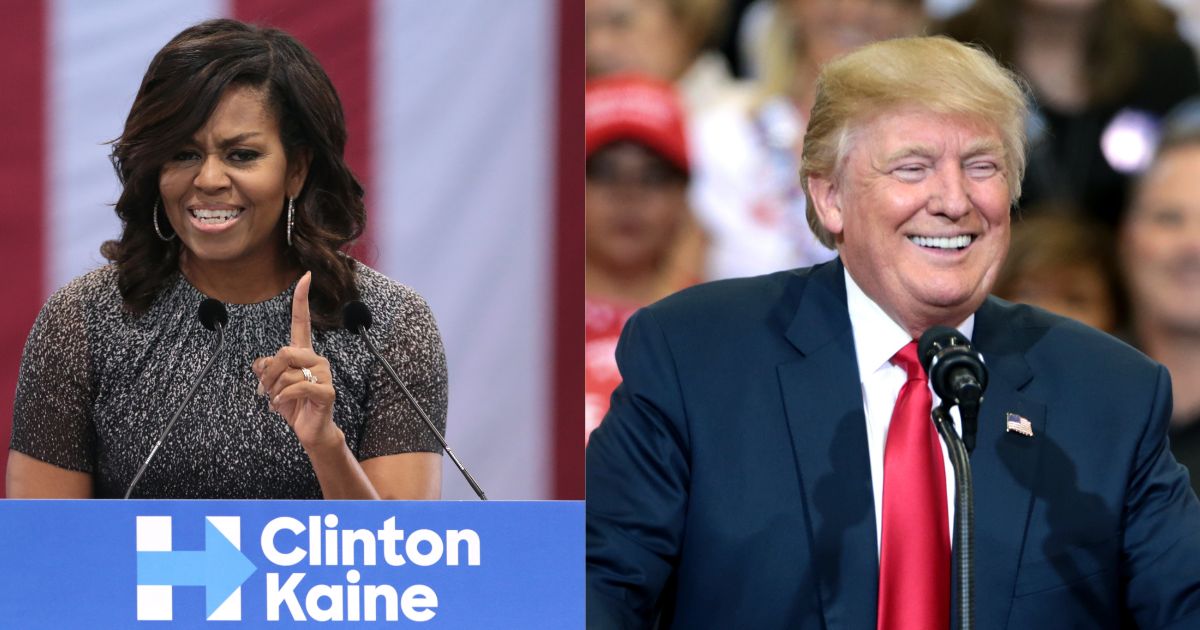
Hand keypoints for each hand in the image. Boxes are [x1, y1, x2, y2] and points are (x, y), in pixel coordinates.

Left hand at [253, 271, 340, 451]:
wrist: (310, 429)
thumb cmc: (293, 404)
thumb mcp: (271, 384)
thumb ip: (265, 367)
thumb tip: (263, 362)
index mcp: (304, 352)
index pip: (301, 321)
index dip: (302, 299)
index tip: (305, 276)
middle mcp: (316, 359)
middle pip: (283, 351)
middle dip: (268, 373)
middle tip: (265, 390)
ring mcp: (324, 374)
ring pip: (286, 373)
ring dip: (273, 390)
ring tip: (277, 401)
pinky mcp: (326, 391)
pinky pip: (296, 387)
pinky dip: (282, 398)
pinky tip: (280, 405)